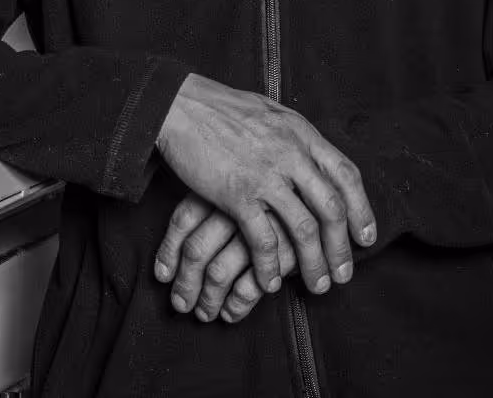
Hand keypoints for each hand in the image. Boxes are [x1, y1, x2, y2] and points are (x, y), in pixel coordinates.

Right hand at [155, 73, 375, 294]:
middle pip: (331, 207)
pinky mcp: (236, 192)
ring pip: (304, 228)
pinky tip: (271, 280)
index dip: (361, 208)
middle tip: (344, 273)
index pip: (346, 173)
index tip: (366, 236)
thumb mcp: (270, 112)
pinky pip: (263, 238)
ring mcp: (265, 173)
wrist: (180, 105)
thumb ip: (294, 136)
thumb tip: (314, 157)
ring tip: (316, 285)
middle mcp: (290, 152)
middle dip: (342, 247)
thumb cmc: (221, 107)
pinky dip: (270, 264)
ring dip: (314, 263)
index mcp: (301, 131)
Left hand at [155, 193, 297, 322]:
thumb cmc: (281, 184)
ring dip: (207, 300)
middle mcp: (236, 207)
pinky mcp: (283, 251)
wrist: (330, 182)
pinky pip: (249, 286)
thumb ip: (219, 199)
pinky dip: (236, 305)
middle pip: (196, 250)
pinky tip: (231, 314)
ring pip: (218, 272)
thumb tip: (183, 240)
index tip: (162, 276)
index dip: (168, 251)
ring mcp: (258, 229)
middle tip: (181, 305)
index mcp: (224, 185)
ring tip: (204, 314)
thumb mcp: (246, 179)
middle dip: (185, 284)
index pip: (183, 219)